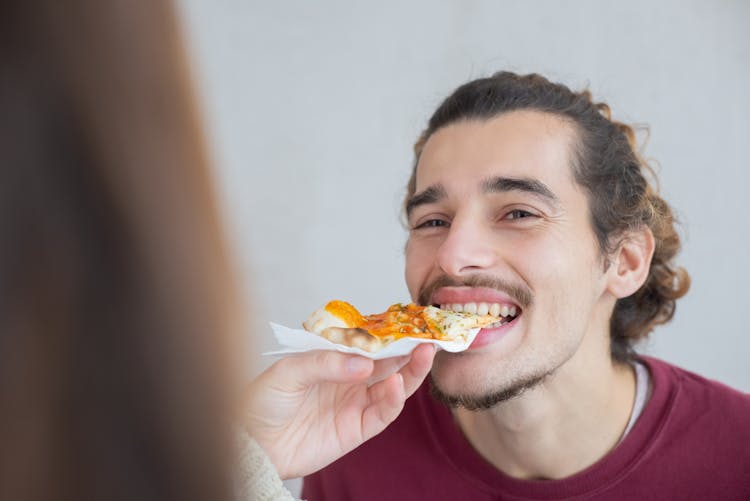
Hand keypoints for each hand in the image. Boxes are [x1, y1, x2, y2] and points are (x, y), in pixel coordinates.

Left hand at [244, 344, 434, 478]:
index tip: (410, 320)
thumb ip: (326, 363)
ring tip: (423, 354)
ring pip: (393, 386)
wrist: (252, 443)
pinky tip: (398, 384)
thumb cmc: (263, 401)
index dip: (390, 332)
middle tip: (428, 335)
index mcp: (334, 358)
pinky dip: (394, 400)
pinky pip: (383, 414)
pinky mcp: (357, 429)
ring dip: (411, 371)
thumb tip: (364, 364)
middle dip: (410, 348)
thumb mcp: (289, 371)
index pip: (368, 342)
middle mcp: (349, 378)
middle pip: (388, 361)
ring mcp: (355, 403)